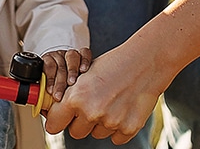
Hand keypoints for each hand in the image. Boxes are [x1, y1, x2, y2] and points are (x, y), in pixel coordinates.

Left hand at [42, 45, 165, 144]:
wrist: (146, 62)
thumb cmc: (114, 64)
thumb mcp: (85, 74)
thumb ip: (70, 95)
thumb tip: (56, 110)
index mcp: (76, 97)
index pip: (53, 125)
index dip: (57, 120)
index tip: (61, 117)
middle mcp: (92, 112)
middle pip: (75, 132)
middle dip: (80, 122)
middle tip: (91, 105)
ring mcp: (111, 122)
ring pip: (96, 134)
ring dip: (100, 123)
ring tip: (111, 102)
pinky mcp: (128, 129)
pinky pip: (115, 138)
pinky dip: (117, 127)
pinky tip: (122, 109)